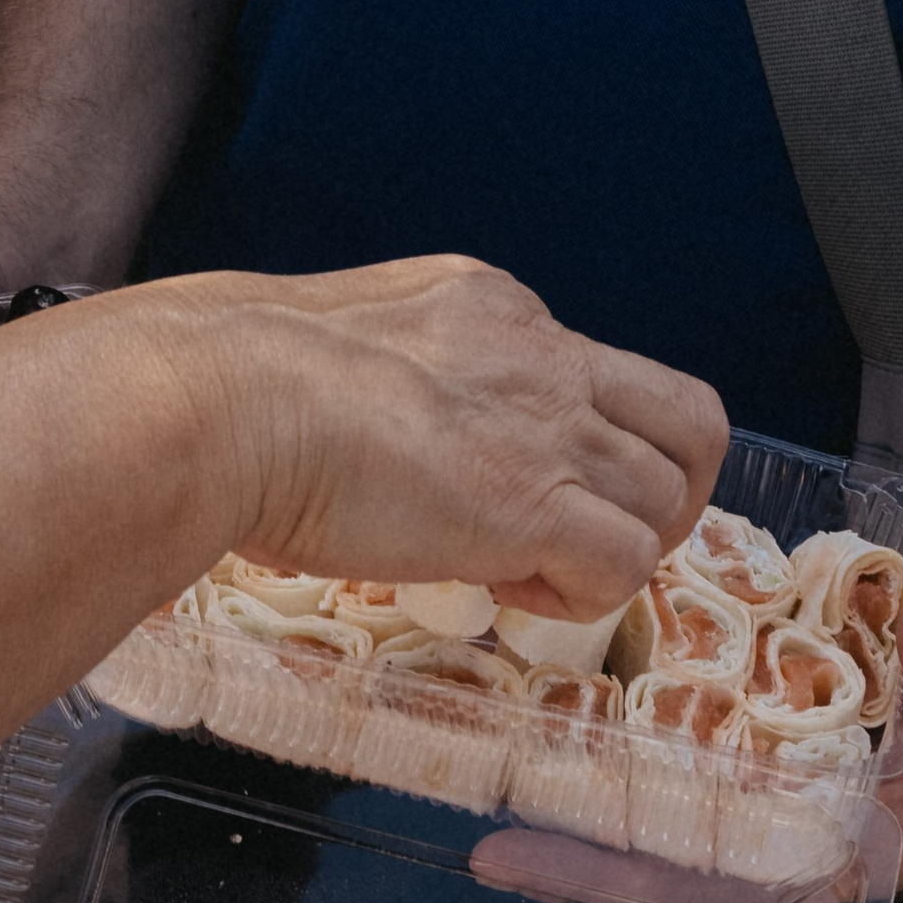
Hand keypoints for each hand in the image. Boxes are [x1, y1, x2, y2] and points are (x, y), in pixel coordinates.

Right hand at [188, 255, 726, 623]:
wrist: (215, 401)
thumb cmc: (230, 385)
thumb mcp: (338, 347)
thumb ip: (391, 383)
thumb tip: (376, 447)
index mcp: (489, 305)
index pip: (592, 372)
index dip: (575, 443)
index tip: (515, 489)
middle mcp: (537, 353)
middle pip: (687, 419)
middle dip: (668, 491)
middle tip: (603, 537)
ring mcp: (544, 426)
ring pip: (667, 496)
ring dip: (621, 548)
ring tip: (542, 577)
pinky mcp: (531, 502)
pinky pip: (625, 562)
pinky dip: (587, 595)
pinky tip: (521, 597)